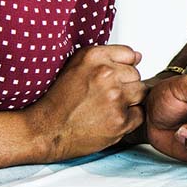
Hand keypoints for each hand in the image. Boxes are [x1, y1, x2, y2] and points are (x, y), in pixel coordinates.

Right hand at [24, 44, 145, 161]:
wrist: (45, 131)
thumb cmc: (59, 101)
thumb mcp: (76, 66)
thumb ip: (107, 57)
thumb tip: (139, 57)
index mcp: (94, 56)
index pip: (130, 55)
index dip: (121, 68)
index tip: (109, 78)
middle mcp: (105, 74)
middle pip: (136, 75)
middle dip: (124, 85)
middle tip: (104, 97)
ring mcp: (115, 97)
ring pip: (140, 93)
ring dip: (129, 101)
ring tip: (107, 107)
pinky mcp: (120, 120)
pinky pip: (139, 114)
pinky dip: (128, 119)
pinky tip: (109, 120)